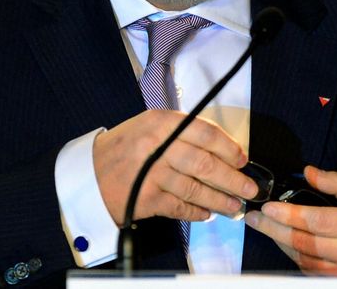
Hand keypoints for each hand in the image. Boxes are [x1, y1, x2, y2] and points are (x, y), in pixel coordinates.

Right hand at [93, 109, 258, 223]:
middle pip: (206, 163)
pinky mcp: (146, 198)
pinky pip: (180, 207)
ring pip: (196, 188)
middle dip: (233, 179)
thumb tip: (221, 150)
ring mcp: (151, 173)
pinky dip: (197, 212)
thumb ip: (181, 133)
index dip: (229, 148)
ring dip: (220, 200)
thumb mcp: (148, 128)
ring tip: (234, 206)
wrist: (87, 176)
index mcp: (161, 122)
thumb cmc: (123, 150)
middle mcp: (157, 145)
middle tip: (249, 189)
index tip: (243, 159)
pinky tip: (206, 213)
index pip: (205, 132)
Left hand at [245, 166, 336, 274]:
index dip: (287, 214)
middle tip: (253, 218)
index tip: (267, 206)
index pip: (315, 221)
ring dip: (280, 242)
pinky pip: (310, 270)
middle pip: (302, 242)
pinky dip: (294, 256)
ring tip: (264, 227)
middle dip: (273, 229)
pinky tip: (284, 242)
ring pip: (302, 258)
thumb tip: (308, 173)